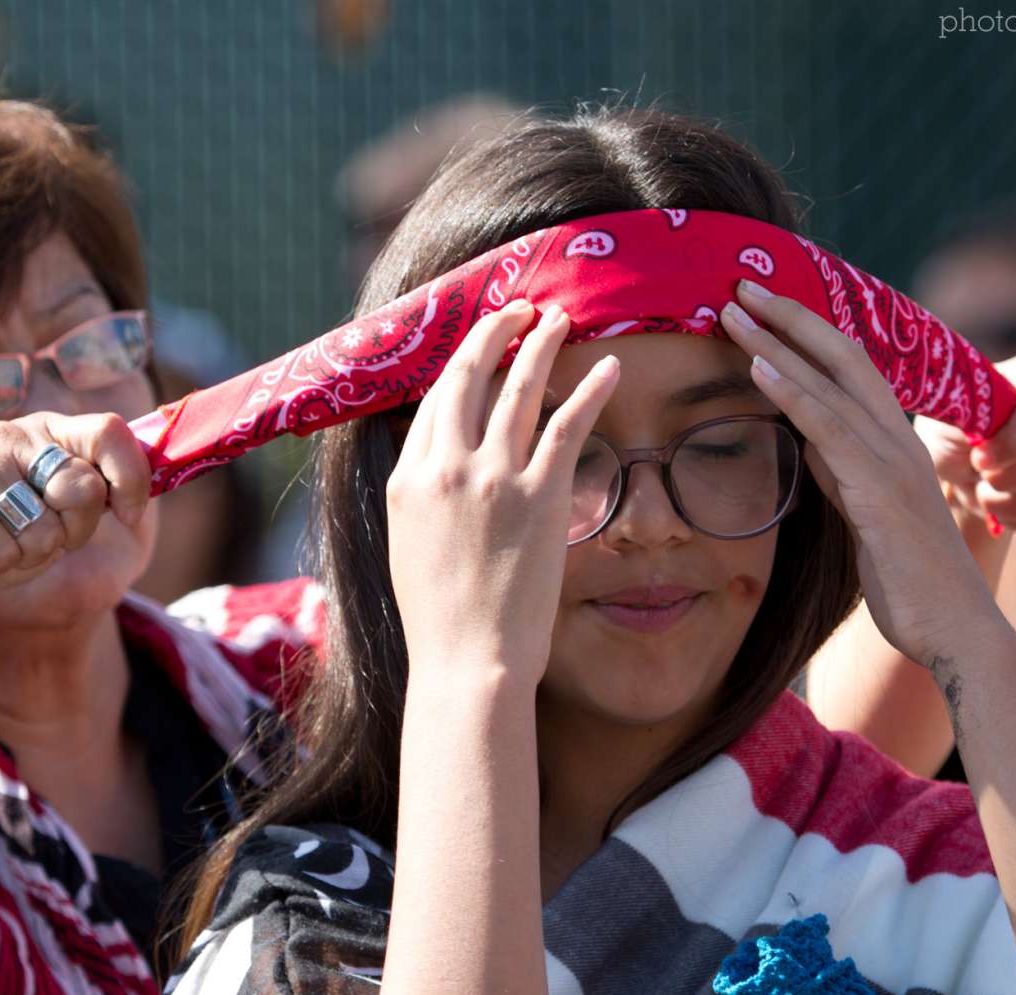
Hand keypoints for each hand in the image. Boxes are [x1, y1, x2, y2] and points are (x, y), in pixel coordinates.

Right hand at [0, 412, 150, 618]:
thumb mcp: (55, 513)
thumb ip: (96, 494)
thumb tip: (147, 489)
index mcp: (42, 432)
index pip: (108, 431)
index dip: (131, 478)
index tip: (129, 514)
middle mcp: (7, 438)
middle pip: (84, 489)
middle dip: (73, 532)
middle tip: (36, 535)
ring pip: (45, 533)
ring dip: (29, 557)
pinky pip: (5, 554)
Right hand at [386, 300, 619, 679]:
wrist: (467, 662)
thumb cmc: (441, 622)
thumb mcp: (408, 548)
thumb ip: (421, 500)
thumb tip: (439, 473)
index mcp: (407, 480)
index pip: (435, 402)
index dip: (463, 366)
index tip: (483, 347)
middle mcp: (445, 467)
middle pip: (469, 374)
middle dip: (496, 333)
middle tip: (520, 310)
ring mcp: (493, 478)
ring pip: (520, 387)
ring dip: (542, 343)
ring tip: (560, 318)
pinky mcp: (540, 495)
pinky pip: (569, 423)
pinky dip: (591, 388)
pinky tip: (609, 366)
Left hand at [719, 279, 1006, 666]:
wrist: (956, 632)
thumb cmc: (912, 584)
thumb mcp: (865, 516)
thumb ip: (842, 472)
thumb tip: (809, 438)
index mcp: (894, 444)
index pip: (848, 369)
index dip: (805, 333)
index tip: (760, 306)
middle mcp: (897, 439)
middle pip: (841, 355)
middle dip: (788, 315)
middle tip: (738, 283)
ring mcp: (892, 460)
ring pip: (831, 381)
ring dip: (777, 340)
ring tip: (731, 308)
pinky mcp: (881, 489)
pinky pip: (830, 427)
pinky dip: (792, 390)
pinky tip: (758, 364)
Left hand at [915, 353, 1015, 539]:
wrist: (971, 463)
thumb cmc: (958, 432)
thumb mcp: (950, 419)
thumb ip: (966, 419)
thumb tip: (982, 434)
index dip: (1011, 444)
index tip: (978, 459)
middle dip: (1006, 481)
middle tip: (980, 476)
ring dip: (1009, 505)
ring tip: (986, 492)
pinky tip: (1005, 506)